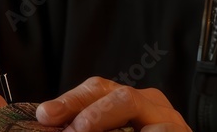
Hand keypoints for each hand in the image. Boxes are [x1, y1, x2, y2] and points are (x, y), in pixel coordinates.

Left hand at [35, 77, 190, 131]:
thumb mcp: (111, 131)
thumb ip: (82, 127)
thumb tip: (49, 118)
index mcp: (129, 100)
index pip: (97, 89)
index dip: (70, 101)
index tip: (45, 115)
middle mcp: (152, 104)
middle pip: (120, 96)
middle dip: (91, 114)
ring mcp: (171, 120)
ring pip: (137, 107)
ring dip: (107, 122)